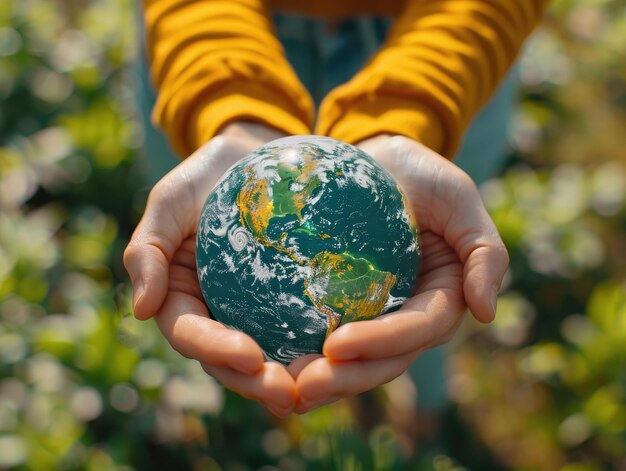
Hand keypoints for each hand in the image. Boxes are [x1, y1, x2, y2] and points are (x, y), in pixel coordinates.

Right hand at [124, 123, 296, 415]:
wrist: (257, 156)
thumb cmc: (209, 176)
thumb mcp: (170, 200)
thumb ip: (147, 249)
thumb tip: (141, 311)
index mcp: (180, 297)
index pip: (190, 334)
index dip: (215, 351)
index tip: (250, 356)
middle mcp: (214, 313)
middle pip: (228, 361)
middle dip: (254, 382)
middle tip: (288, 393)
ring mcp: (250, 312)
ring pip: (266, 358)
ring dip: (288, 380)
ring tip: (318, 388)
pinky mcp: (285, 303)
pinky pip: (298, 331)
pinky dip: (316, 351)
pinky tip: (344, 360)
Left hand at [289, 135, 508, 412]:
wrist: (373, 160)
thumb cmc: (419, 174)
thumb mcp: (459, 198)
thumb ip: (484, 251)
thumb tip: (486, 313)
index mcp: (440, 297)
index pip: (418, 329)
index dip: (382, 342)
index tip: (337, 344)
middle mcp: (407, 314)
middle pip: (384, 359)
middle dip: (349, 377)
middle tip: (306, 387)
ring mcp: (373, 314)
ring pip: (354, 359)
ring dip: (324, 379)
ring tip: (285, 391)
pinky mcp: (341, 306)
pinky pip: (323, 336)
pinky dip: (300, 354)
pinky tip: (271, 367)